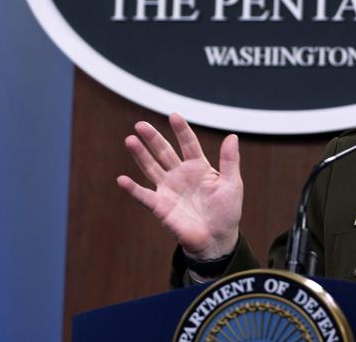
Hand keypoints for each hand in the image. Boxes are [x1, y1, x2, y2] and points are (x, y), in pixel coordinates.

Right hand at [116, 113, 242, 259]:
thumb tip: (232, 136)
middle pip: (164, 152)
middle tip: (141, 124)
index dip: (181, 130)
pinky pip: (144, 195)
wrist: (217, 239)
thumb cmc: (226, 211)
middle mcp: (180, 175)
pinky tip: (122, 179)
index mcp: (199, 167)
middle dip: (153, 138)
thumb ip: (230, 160)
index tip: (174, 116)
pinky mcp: (160, 206)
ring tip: (130, 140)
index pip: (188, 144)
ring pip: (151, 168)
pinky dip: (132, 189)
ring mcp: (168, 189)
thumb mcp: (232, 184)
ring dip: (140, 155)